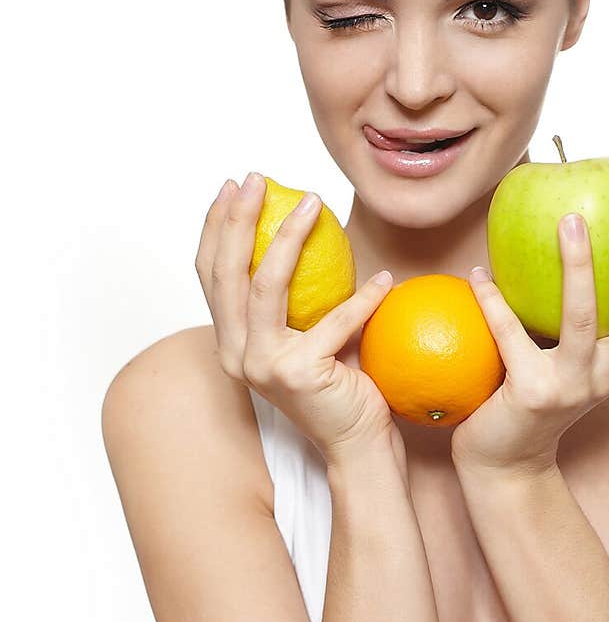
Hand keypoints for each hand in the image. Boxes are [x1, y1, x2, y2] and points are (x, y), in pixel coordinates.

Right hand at [195, 174, 402, 468]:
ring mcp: (263, 365)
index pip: (211, 275)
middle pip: (227, 273)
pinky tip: (384, 279)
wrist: (357, 443)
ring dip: (288, 236)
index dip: (216, 228)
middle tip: (255, 178)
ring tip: (312, 202)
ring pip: (266, 285)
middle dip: (237, 218)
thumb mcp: (310, 334)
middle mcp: (237, 354)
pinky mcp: (299, 373)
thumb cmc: (340, 384)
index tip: (231, 187)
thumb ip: (298, 298)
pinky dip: (362, 299)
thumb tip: (302, 230)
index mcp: (232, 343)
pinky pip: (334, 321)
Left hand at [450, 216, 608, 475]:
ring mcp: (571, 388)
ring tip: (568, 224)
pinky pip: (510, 333)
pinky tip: (478, 273)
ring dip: (579, 266)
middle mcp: (607, 378)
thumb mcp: (571, 360)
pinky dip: (491, 299)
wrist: (505, 462)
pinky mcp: (531, 393)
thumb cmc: (535, 396)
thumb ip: (584, 320)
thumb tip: (577, 240)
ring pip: (585, 320)